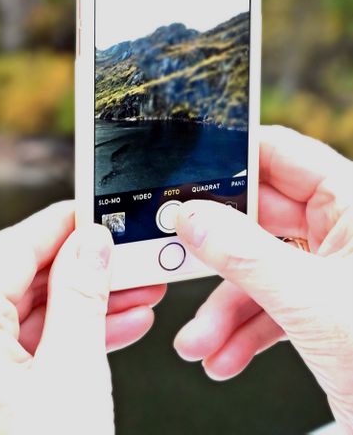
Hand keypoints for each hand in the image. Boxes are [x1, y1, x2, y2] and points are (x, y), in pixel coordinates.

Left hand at [0, 201, 165, 434]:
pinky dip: (56, 343)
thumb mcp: (74, 376)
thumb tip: (91, 243)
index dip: (59, 225)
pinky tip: (107, 330)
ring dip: (76, 309)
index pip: (9, 250)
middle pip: (14, 285)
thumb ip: (83, 296)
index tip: (92, 208)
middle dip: (79, 273)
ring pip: (17, 320)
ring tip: (132, 296)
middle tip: (126, 259)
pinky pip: (10, 352)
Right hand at [173, 125, 352, 430]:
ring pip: (260, 269)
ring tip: (200, 338)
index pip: (279, 155)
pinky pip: (274, 306)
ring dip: (223, 306)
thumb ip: (244, 254)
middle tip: (175, 255)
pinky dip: (245, 331)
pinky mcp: (326, 311)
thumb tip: (192, 218)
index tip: (184, 175)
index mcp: (351, 203)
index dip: (229, 161)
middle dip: (215, 253)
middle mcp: (342, 231)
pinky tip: (223, 356)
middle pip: (258, 218)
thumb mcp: (311, 303)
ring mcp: (333, 272)